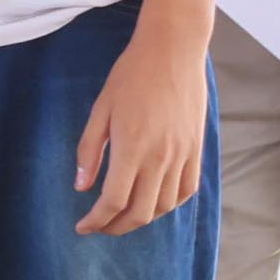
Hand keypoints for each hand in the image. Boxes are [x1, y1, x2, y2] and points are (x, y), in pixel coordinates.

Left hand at [75, 14, 210, 235]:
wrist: (173, 51)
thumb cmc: (131, 76)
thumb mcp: (100, 110)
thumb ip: (90, 151)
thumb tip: (82, 186)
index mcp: (132, 147)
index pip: (113, 201)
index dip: (97, 221)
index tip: (83, 227)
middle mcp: (161, 156)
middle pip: (141, 212)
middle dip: (117, 227)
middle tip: (99, 227)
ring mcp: (183, 154)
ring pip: (166, 205)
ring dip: (143, 218)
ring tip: (123, 216)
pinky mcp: (197, 149)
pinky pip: (187, 189)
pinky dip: (170, 204)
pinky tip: (154, 202)